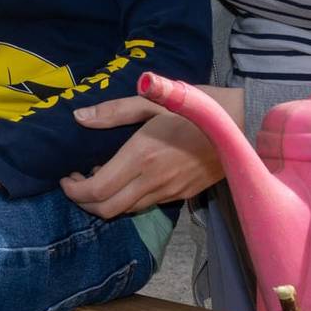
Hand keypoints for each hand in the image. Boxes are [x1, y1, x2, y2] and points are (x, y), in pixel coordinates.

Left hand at [56, 89, 238, 217]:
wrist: (244, 122)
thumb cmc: (198, 105)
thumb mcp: (155, 99)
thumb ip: (114, 111)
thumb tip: (79, 117)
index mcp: (142, 156)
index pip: (96, 190)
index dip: (74, 190)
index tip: (67, 177)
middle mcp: (153, 180)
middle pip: (106, 210)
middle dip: (84, 202)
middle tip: (78, 182)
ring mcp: (170, 191)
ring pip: (126, 211)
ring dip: (107, 201)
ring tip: (102, 177)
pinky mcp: (182, 195)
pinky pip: (147, 205)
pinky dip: (128, 199)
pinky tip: (129, 178)